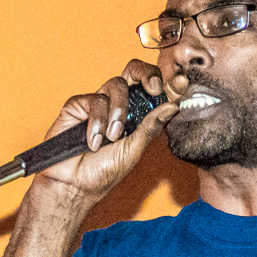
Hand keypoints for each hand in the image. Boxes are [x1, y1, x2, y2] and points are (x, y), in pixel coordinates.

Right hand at [34, 60, 177, 200]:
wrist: (75, 185)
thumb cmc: (103, 172)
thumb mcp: (134, 150)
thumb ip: (151, 127)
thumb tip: (172, 106)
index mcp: (136, 116)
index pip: (154, 92)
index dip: (169, 84)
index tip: (181, 83)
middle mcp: (118, 105)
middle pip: (134, 71)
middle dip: (147, 74)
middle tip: (154, 88)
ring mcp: (99, 103)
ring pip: (116, 84)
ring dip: (118, 112)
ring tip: (112, 137)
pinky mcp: (78, 105)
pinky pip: (94, 100)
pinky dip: (96, 122)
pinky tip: (94, 142)